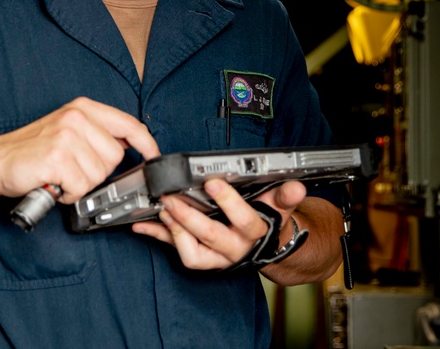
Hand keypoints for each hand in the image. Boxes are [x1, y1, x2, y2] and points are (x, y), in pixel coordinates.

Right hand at [0, 97, 159, 203]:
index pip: (129, 125)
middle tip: (72, 170)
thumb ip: (98, 133)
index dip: (147, 144)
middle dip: (96, 172)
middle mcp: (77, 117)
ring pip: (98, 175)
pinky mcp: (57, 158)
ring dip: (80, 185)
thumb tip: (132, 146)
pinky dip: (68, 193)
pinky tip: (54, 184)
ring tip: (61, 176)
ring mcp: (67, 136)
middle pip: (114, 157)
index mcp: (83, 108)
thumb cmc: (33, 150)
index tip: (153, 157)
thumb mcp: (69, 129)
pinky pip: (81, 187)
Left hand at [132, 179, 306, 269]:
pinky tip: (142, 226)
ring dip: (175, 232)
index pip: (243, 219)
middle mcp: (235, 249)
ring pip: (193, 254)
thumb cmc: (267, 219)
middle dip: (190, 217)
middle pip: (211, 236)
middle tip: (173, 198)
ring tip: (163, 211)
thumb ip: (285, 196)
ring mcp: (216, 257)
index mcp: (254, 232)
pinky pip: (176, 251)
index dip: (228, 202)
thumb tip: (296, 187)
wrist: (264, 246)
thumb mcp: (279, 205)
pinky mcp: (199, 257)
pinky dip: (158, 238)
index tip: (212, 182)